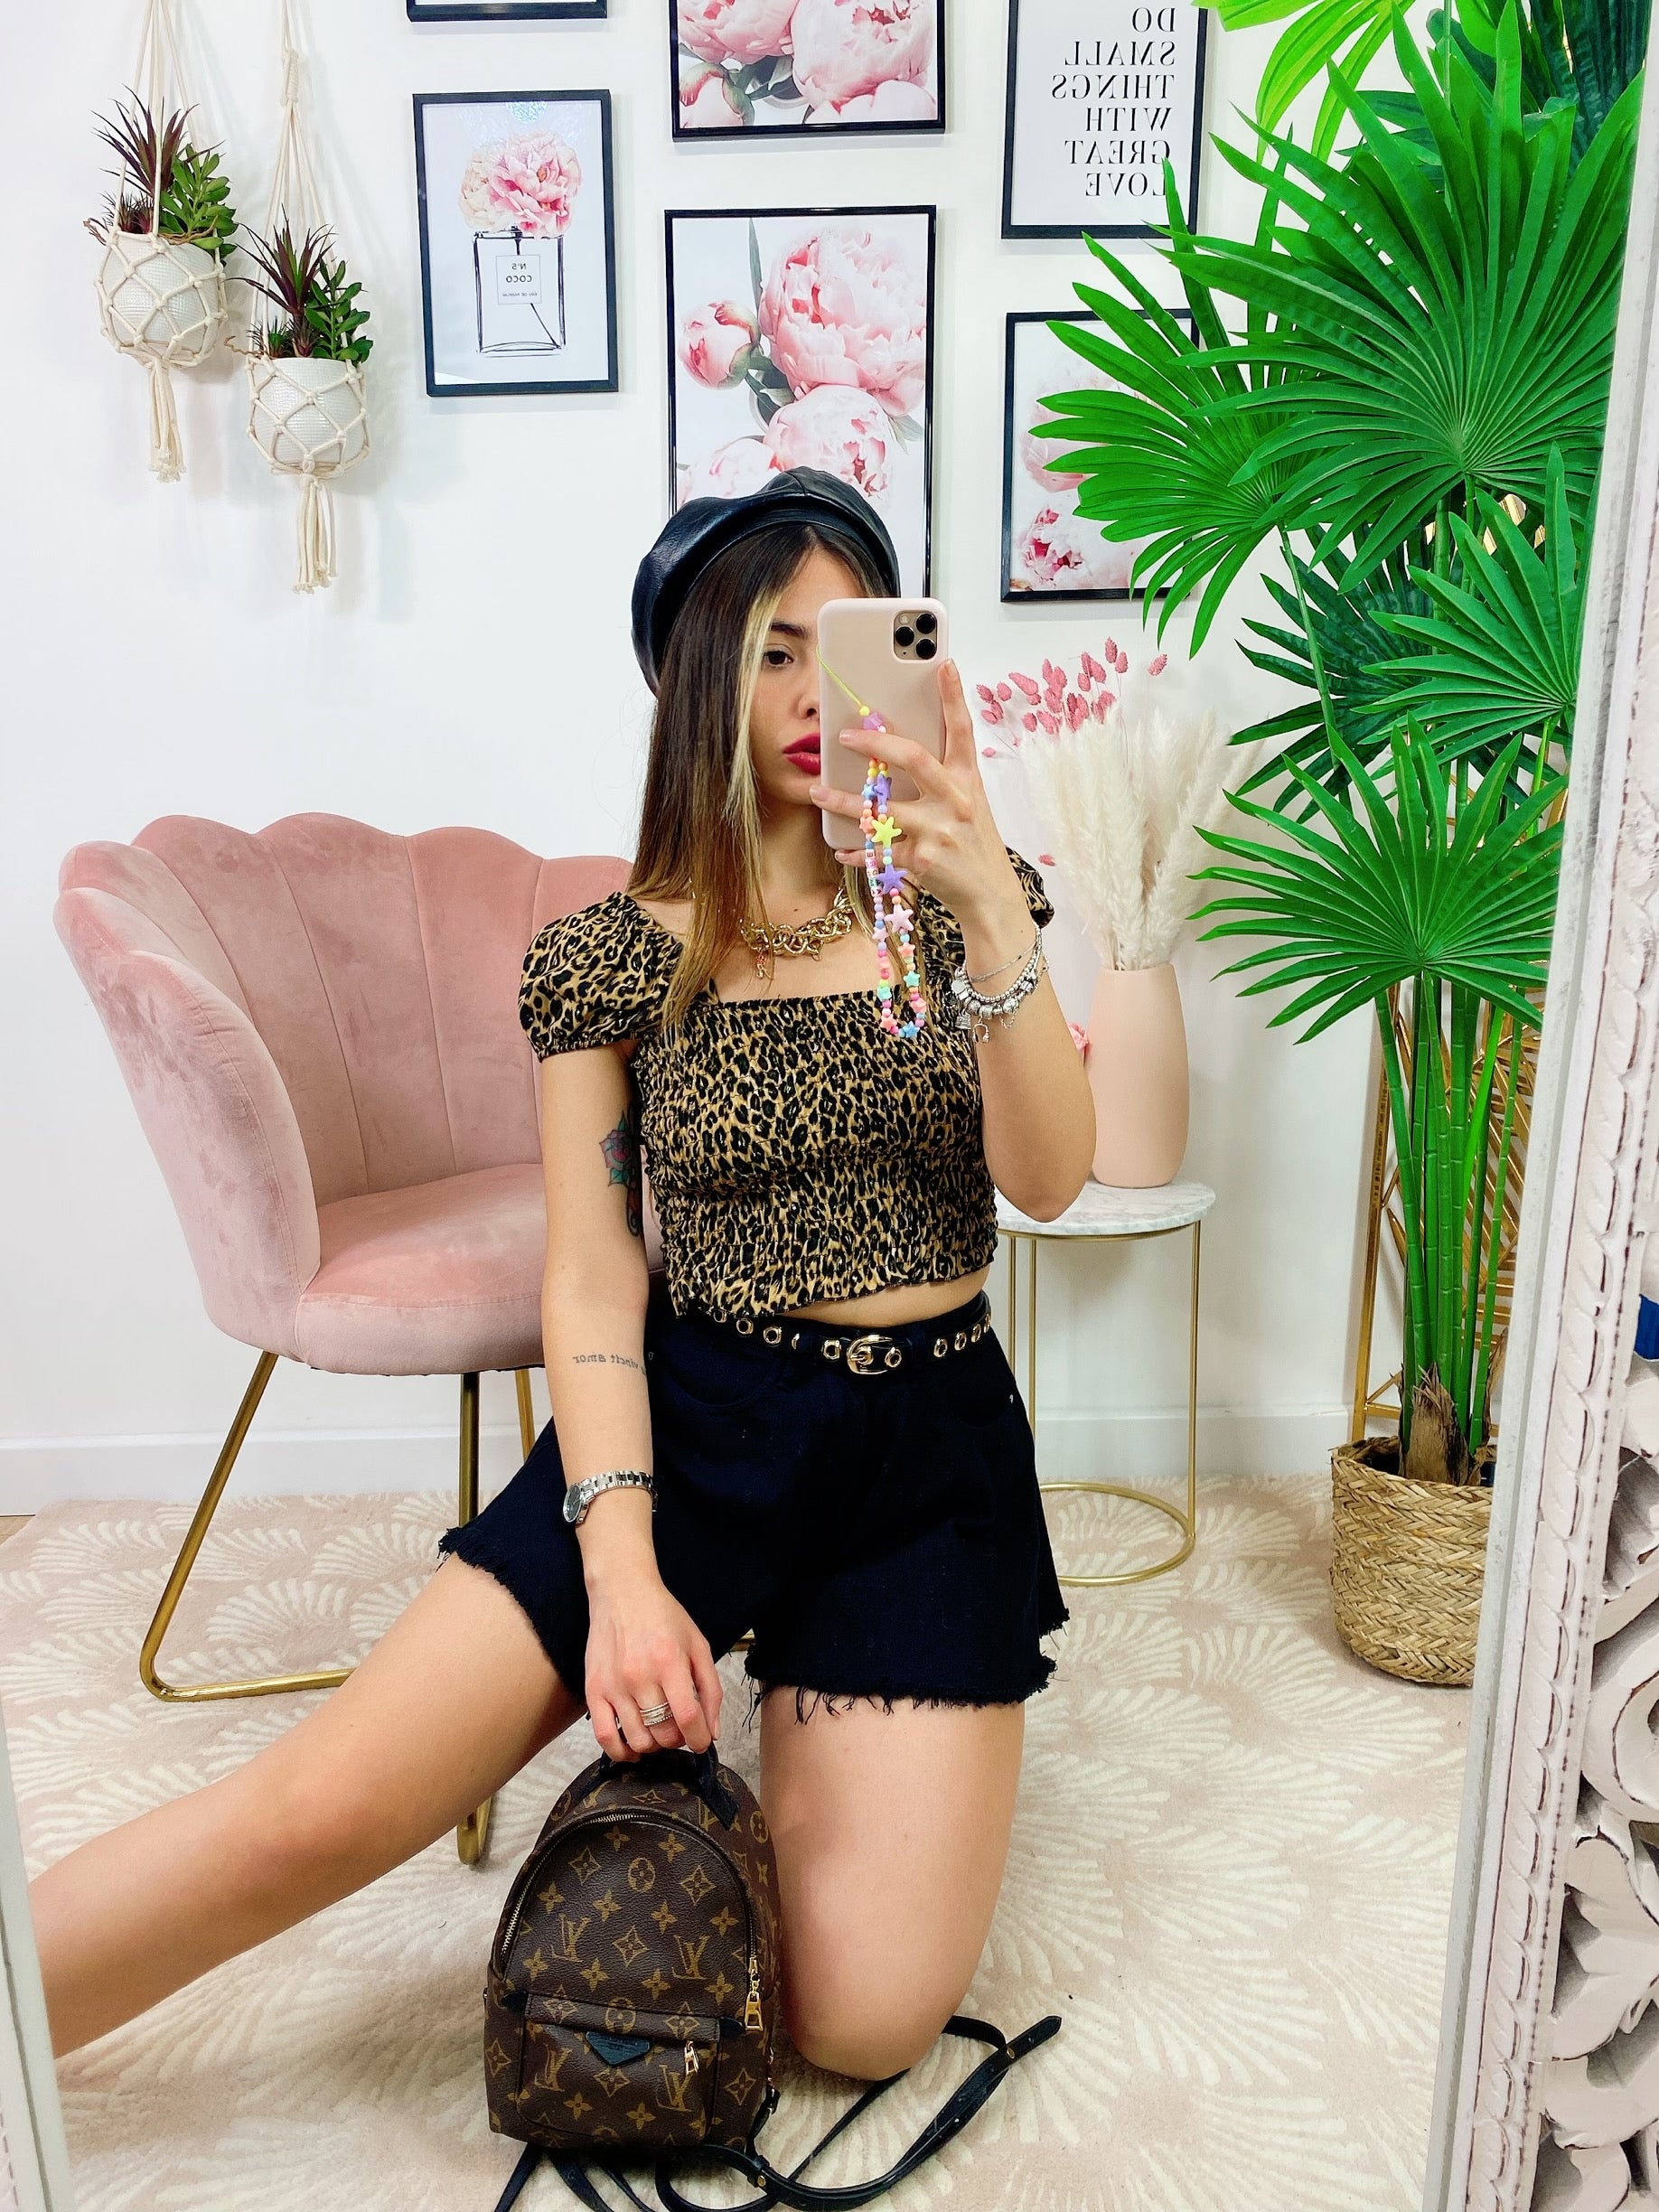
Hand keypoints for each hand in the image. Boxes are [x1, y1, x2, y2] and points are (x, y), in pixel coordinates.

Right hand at [584, 1571, 721, 1760]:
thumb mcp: (697, 1644)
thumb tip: (713, 1731)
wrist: (622, 1593)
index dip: (700, 1739)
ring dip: (655, 1745)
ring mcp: (614, 1685)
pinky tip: (634, 1746)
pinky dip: (621, 1751)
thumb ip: (710, 1688)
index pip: (688, 1717)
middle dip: (679, 1740)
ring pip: (638, 1740)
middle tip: (680, 1728)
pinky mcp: (593, 1690)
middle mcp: (639, 1676)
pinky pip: (604, 1737)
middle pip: (664, 1733)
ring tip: (659, 1731)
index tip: (702, 1742)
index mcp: (669, 1662)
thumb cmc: (663, 1616)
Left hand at [809, 656, 1024, 928]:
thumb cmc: (974, 843)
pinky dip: (854, 852)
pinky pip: (877, 852)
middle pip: (913, 759)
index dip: (953, 696)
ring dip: (843, 801)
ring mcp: (938, 831)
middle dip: (875, 743)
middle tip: (844, 736)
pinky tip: (839, 848)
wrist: (990, 895)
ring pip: (881, 810)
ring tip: (817, 791)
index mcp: (967, 780)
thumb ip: (941, 776)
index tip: (945, 664)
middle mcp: (955, 800)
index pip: (962, 730)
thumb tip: (896, 750)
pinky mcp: (922, 861)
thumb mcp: (969, 802)